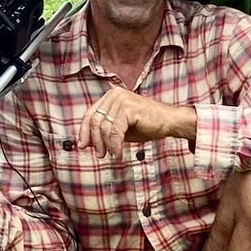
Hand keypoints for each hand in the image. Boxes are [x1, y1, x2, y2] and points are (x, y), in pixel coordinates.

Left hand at [79, 86, 195, 159]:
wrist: (169, 121)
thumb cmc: (146, 124)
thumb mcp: (121, 128)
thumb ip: (105, 131)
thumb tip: (87, 142)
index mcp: (111, 96)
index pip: (91, 114)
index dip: (84, 131)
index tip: (82, 146)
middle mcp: (114, 94)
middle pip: (95, 121)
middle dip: (95, 141)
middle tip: (100, 155)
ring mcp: (121, 99)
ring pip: (105, 128)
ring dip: (107, 146)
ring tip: (112, 155)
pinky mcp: (129, 108)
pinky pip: (115, 131)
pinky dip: (115, 145)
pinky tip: (118, 154)